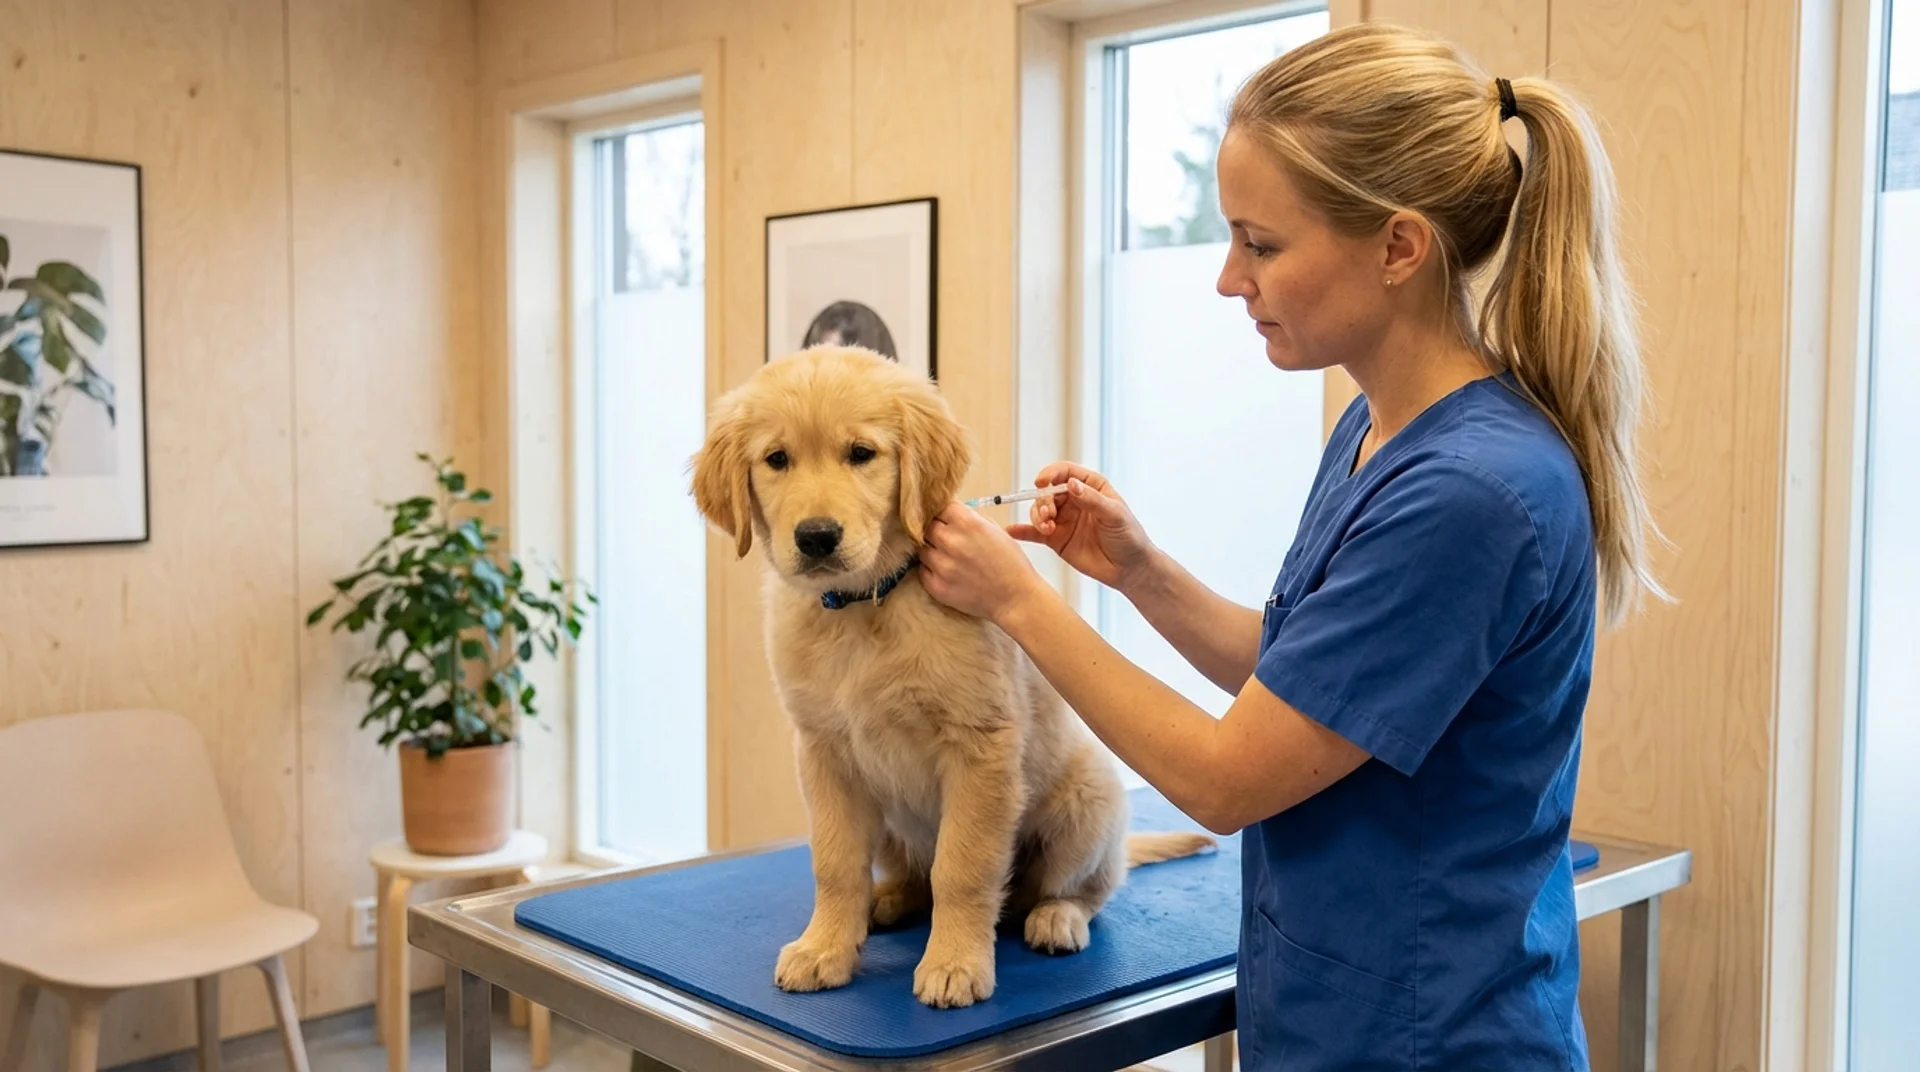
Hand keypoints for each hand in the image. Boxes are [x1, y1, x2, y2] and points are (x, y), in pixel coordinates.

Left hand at [921, 503, 1051, 624]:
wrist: (1016, 599)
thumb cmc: (1010, 564)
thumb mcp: (996, 530)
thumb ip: (971, 519)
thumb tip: (951, 515)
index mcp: (968, 523)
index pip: (940, 506)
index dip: (944, 513)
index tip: (947, 519)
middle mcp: (951, 542)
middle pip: (926, 526)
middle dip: (936, 530)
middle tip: (948, 539)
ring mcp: (942, 566)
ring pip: (922, 549)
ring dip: (932, 550)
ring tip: (948, 557)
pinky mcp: (937, 587)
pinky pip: (923, 570)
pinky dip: (931, 569)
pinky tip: (947, 571)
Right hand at [1008, 464, 1157, 593]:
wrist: (1129, 569)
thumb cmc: (1128, 536)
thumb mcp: (1114, 514)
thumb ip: (1092, 500)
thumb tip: (1071, 484)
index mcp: (1090, 486)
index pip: (1065, 472)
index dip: (1051, 474)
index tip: (1042, 483)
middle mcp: (1074, 500)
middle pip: (1048, 492)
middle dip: (1043, 501)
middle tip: (1048, 516)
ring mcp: (1064, 519)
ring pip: (1039, 511)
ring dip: (1036, 516)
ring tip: (1046, 528)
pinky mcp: (1056, 539)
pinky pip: (1035, 533)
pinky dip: (1022, 531)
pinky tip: (1011, 531)